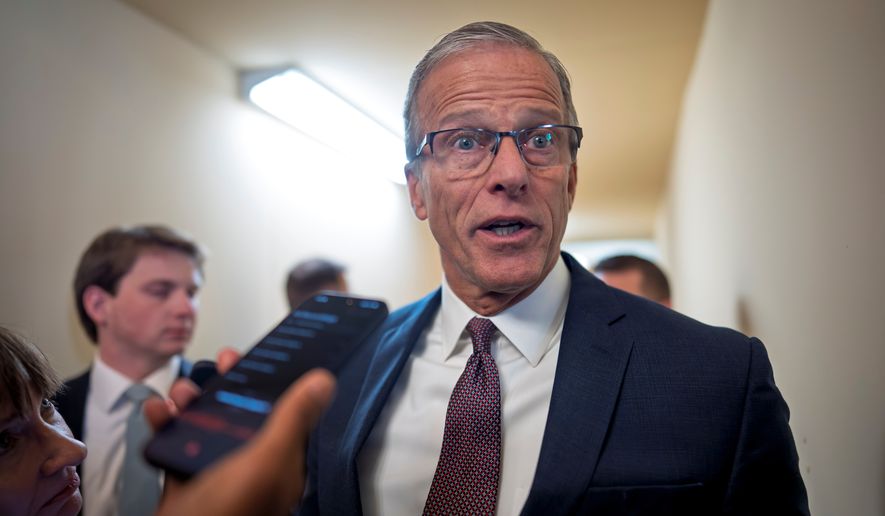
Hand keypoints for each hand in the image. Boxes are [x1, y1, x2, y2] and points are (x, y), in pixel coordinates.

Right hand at [144, 349, 334, 515]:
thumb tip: (324, 381)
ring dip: (193, 402)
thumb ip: (292, 420)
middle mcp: (251, 467)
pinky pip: (175, 446)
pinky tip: (157, 412)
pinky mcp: (184, 485)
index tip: (255, 357)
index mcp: (279, 463)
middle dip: (226, 385)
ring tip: (181, 391)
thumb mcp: (266, 461)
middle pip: (241, 414)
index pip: (282, 412)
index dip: (270, 382)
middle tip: (217, 363)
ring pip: (206, 426)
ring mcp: (216, 476)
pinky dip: (165, 426)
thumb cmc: (228, 514)